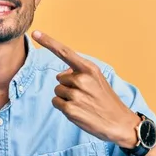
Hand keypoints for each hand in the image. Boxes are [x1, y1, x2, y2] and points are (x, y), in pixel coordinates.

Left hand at [32, 30, 139, 147]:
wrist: (120, 122)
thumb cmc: (105, 99)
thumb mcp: (97, 79)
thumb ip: (79, 72)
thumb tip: (62, 73)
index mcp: (89, 68)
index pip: (65, 52)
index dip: (48, 42)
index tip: (35, 33)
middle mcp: (82, 79)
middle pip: (59, 78)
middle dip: (68, 86)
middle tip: (85, 95)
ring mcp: (76, 94)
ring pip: (57, 91)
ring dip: (66, 97)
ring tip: (83, 103)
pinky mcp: (70, 109)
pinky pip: (56, 102)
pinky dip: (63, 107)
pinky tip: (79, 111)